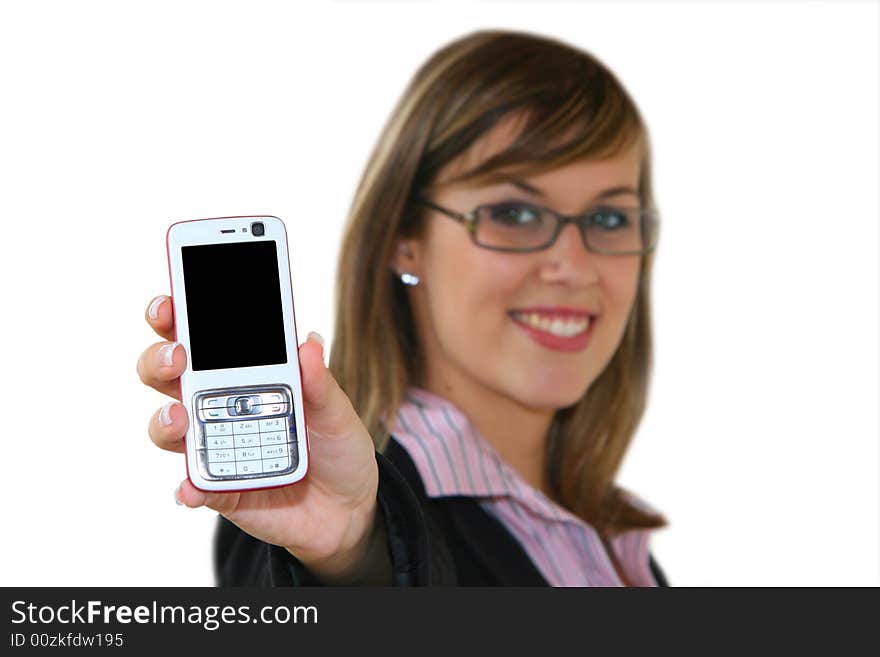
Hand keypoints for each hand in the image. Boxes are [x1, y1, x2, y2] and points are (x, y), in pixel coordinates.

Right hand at [136, 295, 379, 578]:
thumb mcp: (338, 411)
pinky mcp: (220, 490)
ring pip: (169, 429)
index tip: (169, 304)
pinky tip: (193, 487)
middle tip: (177, 356)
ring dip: (165, 420)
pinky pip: (193, 488)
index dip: (175, 318)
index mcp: (245, 375)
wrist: (349, 507)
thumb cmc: (337, 446)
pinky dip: (189, 488)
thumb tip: (309, 342)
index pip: (199, 339)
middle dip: (159, 360)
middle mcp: (219, 406)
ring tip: (181, 417)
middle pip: (168, 377)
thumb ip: (321, 383)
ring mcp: (215, 447)